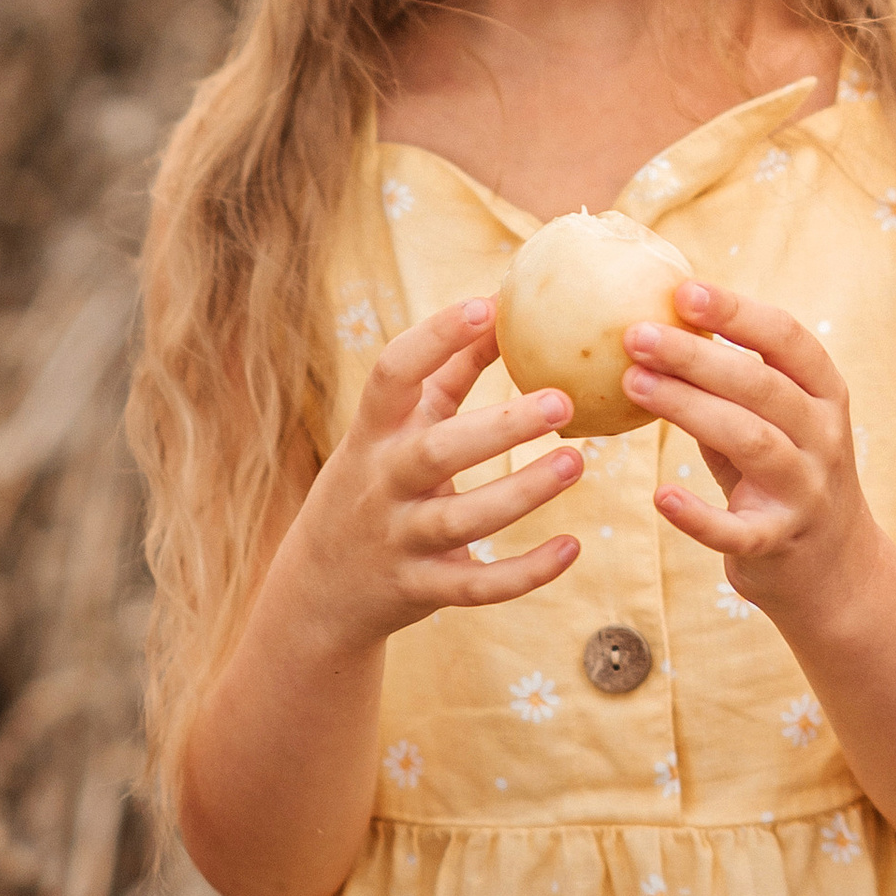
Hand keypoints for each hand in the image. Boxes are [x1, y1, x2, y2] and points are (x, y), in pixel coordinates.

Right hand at [285, 296, 582, 651]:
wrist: (320, 587)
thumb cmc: (376, 478)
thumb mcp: (396, 425)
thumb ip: (448, 370)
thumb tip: (503, 305)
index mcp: (374, 431)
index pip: (393, 373)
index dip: (434, 336)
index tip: (485, 306)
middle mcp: (383, 483)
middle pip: (438, 452)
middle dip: (501, 428)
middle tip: (562, 400)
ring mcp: (400, 539)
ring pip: (463, 521)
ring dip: (522, 492)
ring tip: (576, 462)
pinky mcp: (422, 589)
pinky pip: (477, 586)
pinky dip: (525, 573)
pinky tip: (571, 547)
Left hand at [627, 283, 884, 632]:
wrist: (833, 566)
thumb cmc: (784, 469)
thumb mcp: (777, 419)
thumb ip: (733, 382)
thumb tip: (660, 323)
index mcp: (824, 393)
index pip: (787, 338)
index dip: (737, 312)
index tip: (684, 290)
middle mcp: (824, 436)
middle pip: (762, 386)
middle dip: (696, 356)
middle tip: (636, 335)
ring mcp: (806, 491)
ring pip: (751, 441)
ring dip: (689, 409)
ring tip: (633, 384)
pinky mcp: (778, 542)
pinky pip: (737, 529)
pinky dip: (698, 515)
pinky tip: (661, 496)